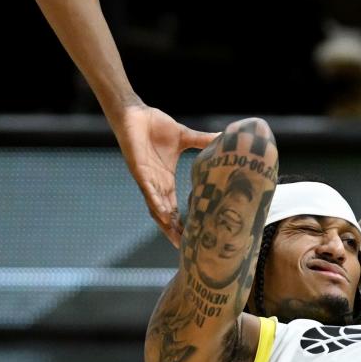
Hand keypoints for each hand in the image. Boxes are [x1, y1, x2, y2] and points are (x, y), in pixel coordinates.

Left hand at [113, 104, 217, 247]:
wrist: (134, 113)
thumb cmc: (155, 124)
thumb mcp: (185, 137)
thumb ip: (203, 141)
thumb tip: (225, 137)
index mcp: (166, 179)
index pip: (175, 206)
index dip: (183, 221)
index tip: (194, 235)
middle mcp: (156, 184)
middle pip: (165, 214)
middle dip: (175, 231)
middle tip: (187, 248)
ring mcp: (147, 180)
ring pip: (156, 208)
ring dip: (165, 224)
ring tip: (176, 239)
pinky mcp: (139, 171)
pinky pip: (148, 192)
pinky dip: (155, 203)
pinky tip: (163, 215)